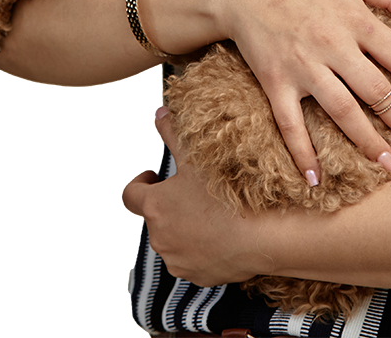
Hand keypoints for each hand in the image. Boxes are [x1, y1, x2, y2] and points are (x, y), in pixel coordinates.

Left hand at [122, 107, 271, 287]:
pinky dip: (198, 247)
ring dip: (181, 226)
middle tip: (191, 191)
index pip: (129, 195)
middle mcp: (159, 237)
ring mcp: (176, 259)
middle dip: (167, 204)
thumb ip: (172, 133)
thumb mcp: (196, 156)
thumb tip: (159, 113)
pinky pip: (190, 258)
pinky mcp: (195, 275)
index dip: (140, 183)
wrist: (261, 235)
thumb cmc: (227, 194)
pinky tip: (218, 233)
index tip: (154, 178)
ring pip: (171, 239)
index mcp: (154, 207)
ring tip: (208, 212)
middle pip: (153, 217)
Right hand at [217, 0, 390, 188]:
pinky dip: (303, 153)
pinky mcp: (277, 83)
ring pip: (343, 112)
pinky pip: (291, 124)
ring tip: (389, 164)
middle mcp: (332, 45)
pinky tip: (317, 179)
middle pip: (377, 91)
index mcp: (355, 19)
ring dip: (368, 142)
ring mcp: (303, 67)